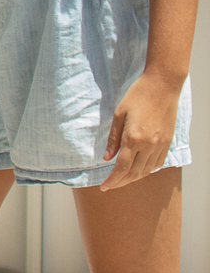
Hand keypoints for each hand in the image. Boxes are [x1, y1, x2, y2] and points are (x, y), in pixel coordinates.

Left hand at [100, 71, 180, 188]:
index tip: (104, 187)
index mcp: (134, 138)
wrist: (162, 86)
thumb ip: (113, 138)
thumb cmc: (138, 96)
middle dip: (120, 182)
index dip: (112, 180)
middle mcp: (149, 145)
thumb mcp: (119, 114)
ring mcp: (160, 144)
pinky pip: (157, 163)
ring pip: (146, 171)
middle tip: (110, 186)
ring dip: (133, 178)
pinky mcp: (168, 142)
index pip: (122, 168)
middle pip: (134, 173)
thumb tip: (107, 158)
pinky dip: (147, 170)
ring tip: (122, 180)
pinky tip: (139, 170)